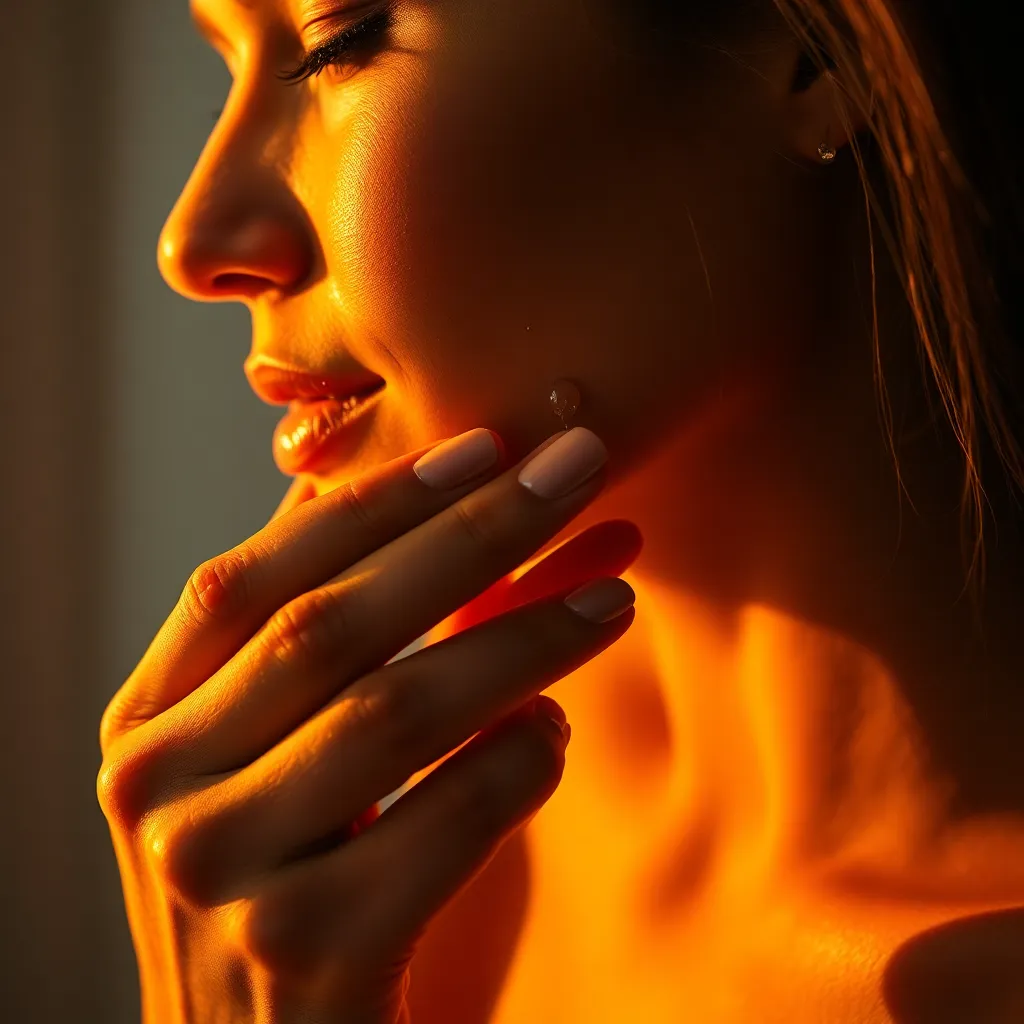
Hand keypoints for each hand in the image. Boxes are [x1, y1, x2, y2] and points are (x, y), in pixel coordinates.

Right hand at [97, 426, 639, 1023]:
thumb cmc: (290, 886)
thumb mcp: (272, 761)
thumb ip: (319, 645)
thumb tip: (420, 504)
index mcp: (146, 725)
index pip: (253, 577)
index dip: (369, 503)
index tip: (482, 443)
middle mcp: (160, 793)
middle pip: (331, 625)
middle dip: (471, 535)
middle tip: (577, 469)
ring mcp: (220, 880)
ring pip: (395, 711)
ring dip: (522, 638)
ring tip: (610, 596)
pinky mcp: (307, 962)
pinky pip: (447, 821)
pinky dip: (518, 760)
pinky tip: (556, 731)